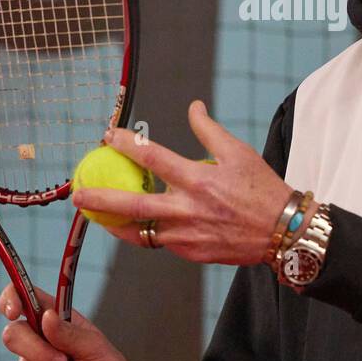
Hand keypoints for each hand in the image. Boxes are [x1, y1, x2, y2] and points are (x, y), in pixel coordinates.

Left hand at [72, 100, 294, 264]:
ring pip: (139, 232)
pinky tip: (132, 226)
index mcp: (199, 180)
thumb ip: (209, 130)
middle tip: (78, 193)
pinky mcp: (191, 253)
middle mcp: (188, 209)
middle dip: (101, 197)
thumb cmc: (262, 189)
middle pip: (132, 205)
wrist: (283, 232)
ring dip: (114, 223)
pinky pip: (159, 242)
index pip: (152, 157)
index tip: (108, 136)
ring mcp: (187, 235)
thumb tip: (193, 107)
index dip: (125, 144)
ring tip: (96, 216)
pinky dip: (144, 233)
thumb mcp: (239, 152)